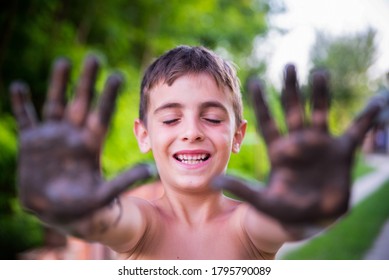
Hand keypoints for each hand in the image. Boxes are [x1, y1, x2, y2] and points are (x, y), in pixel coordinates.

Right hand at [10, 56, 154, 222]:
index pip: (102, 114)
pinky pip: (26, 118)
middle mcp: (73, 134)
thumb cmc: (83, 206)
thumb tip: (150, 170)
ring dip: (58, 83)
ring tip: (64, 61)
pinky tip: (18, 85)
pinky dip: (21, 103)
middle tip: (95, 57)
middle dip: (87, 80)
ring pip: (55, 103)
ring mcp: (52, 136)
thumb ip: (125, 181)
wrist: (57, 212)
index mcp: (92, 143)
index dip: (109, 95)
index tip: (118, 75)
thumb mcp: (104, 195)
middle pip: (81, 101)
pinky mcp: (31, 142)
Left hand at [212, 65, 382, 222]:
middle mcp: (298, 142)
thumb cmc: (285, 209)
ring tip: (320, 72)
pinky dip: (366, 118)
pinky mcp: (341, 151)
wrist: (312, 218)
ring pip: (320, 112)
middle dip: (290, 89)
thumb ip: (241, 189)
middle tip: (288, 65)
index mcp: (278, 150)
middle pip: (293, 110)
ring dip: (320, 93)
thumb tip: (213, 183)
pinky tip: (377, 102)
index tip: (254, 80)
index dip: (260, 102)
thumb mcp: (262, 200)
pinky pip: (355, 130)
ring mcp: (320, 144)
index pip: (267, 121)